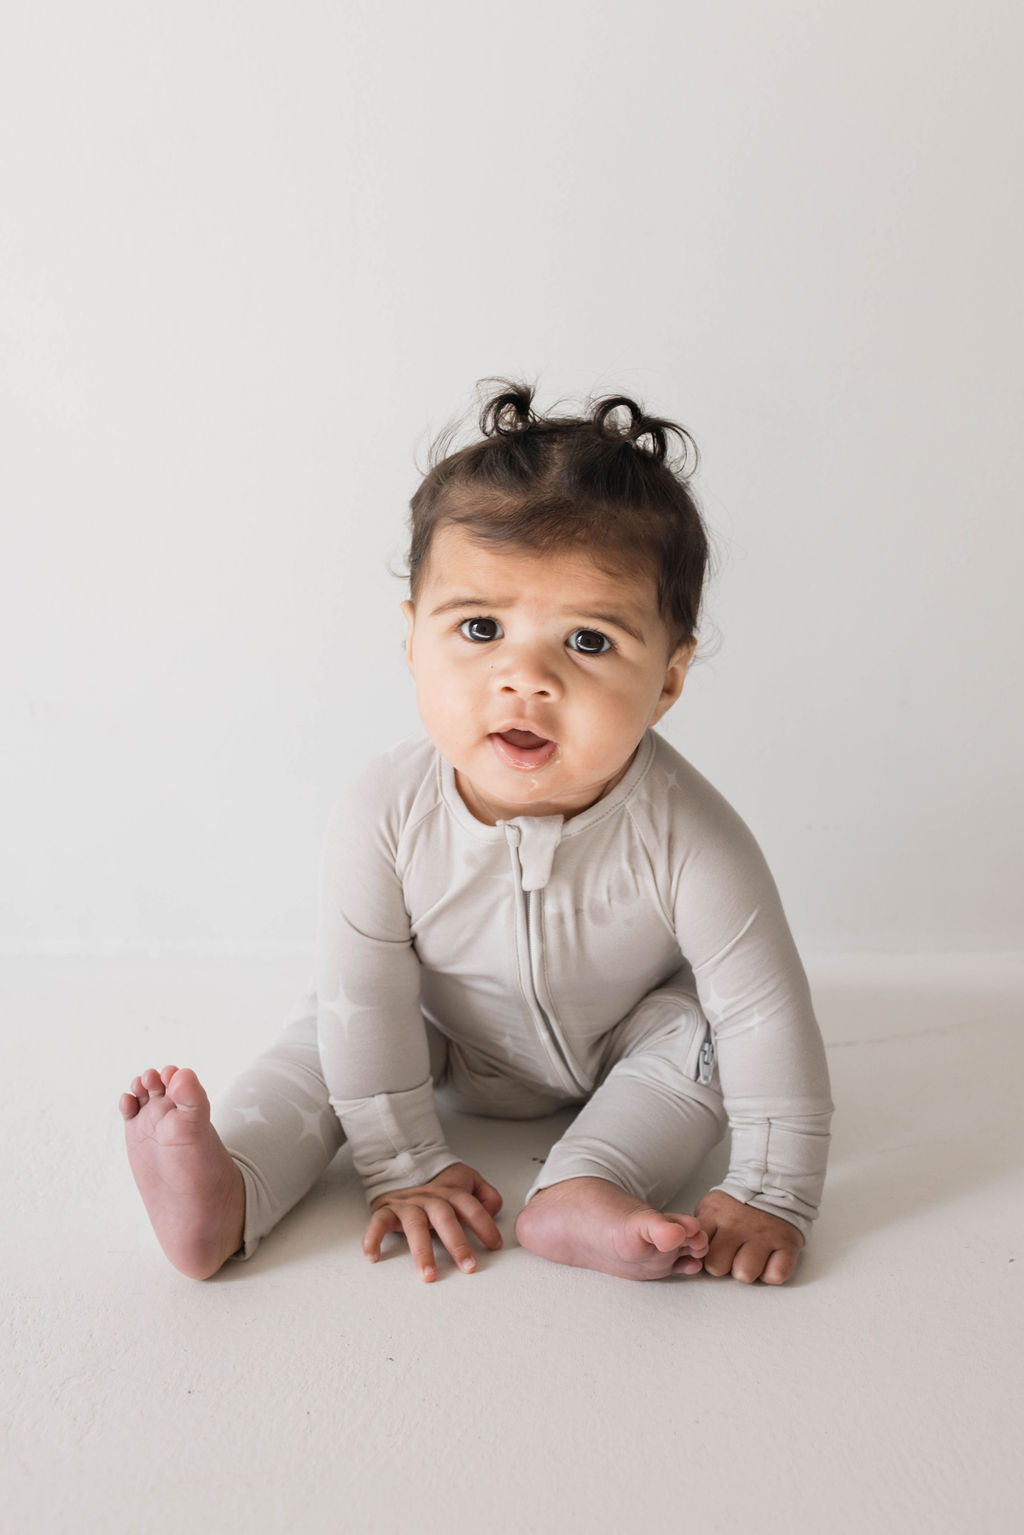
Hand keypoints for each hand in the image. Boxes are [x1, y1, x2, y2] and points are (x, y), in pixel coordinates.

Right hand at [363, 1161, 502, 1282]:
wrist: (403, 1164)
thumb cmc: (438, 1182)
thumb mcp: (467, 1180)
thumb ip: (485, 1194)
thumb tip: (493, 1210)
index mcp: (451, 1192)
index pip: (471, 1207)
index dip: (484, 1225)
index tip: (494, 1246)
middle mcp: (430, 1198)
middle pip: (444, 1218)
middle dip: (457, 1243)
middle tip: (468, 1267)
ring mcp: (407, 1204)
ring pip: (414, 1225)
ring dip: (422, 1251)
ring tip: (428, 1275)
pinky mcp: (386, 1210)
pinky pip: (378, 1223)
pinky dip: (373, 1238)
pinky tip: (373, 1256)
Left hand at [693, 1190, 803, 1284]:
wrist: (773, 1187)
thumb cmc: (736, 1208)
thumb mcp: (711, 1209)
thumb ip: (700, 1229)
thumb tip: (686, 1252)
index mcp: (715, 1214)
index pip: (697, 1249)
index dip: (702, 1255)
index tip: (711, 1250)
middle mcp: (738, 1224)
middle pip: (717, 1267)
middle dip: (724, 1266)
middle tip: (733, 1254)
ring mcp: (764, 1234)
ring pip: (745, 1274)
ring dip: (748, 1270)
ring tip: (751, 1256)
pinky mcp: (787, 1244)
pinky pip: (775, 1275)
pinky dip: (772, 1273)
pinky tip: (769, 1260)